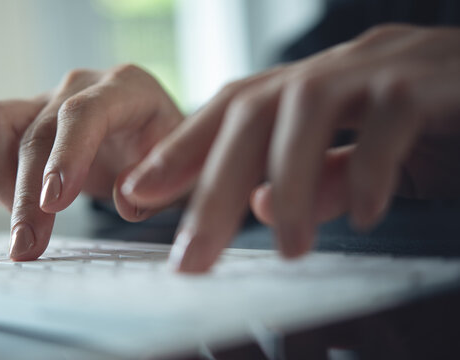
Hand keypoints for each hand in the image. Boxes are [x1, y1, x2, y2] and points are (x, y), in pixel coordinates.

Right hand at [0, 64, 182, 259]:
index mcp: (128, 89)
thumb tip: (125, 200)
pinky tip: (16, 205)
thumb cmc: (170, 153)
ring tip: (22, 225)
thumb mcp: (185, 170)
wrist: (152, 136)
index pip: (85, 113)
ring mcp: (46, 99)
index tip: (54, 202)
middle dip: (27, 196)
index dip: (66, 156)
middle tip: (28, 246)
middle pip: (37, 133)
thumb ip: (162, 185)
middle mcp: (80, 86)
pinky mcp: (22, 116)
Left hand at [121, 25, 459, 271]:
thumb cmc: (438, 124)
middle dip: (212, 185)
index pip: (230, 112)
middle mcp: (335, 68)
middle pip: (251, 113)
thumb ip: (323, 179)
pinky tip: (365, 214)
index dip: (178, 151)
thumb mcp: (369, 160)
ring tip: (285, 247)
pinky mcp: (430, 79)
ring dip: (288, 182)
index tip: (134, 196)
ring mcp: (381, 66)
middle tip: (192, 255)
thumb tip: (261, 205)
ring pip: (307, 108)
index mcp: (312, 86)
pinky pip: (389, 119)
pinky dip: (370, 170)